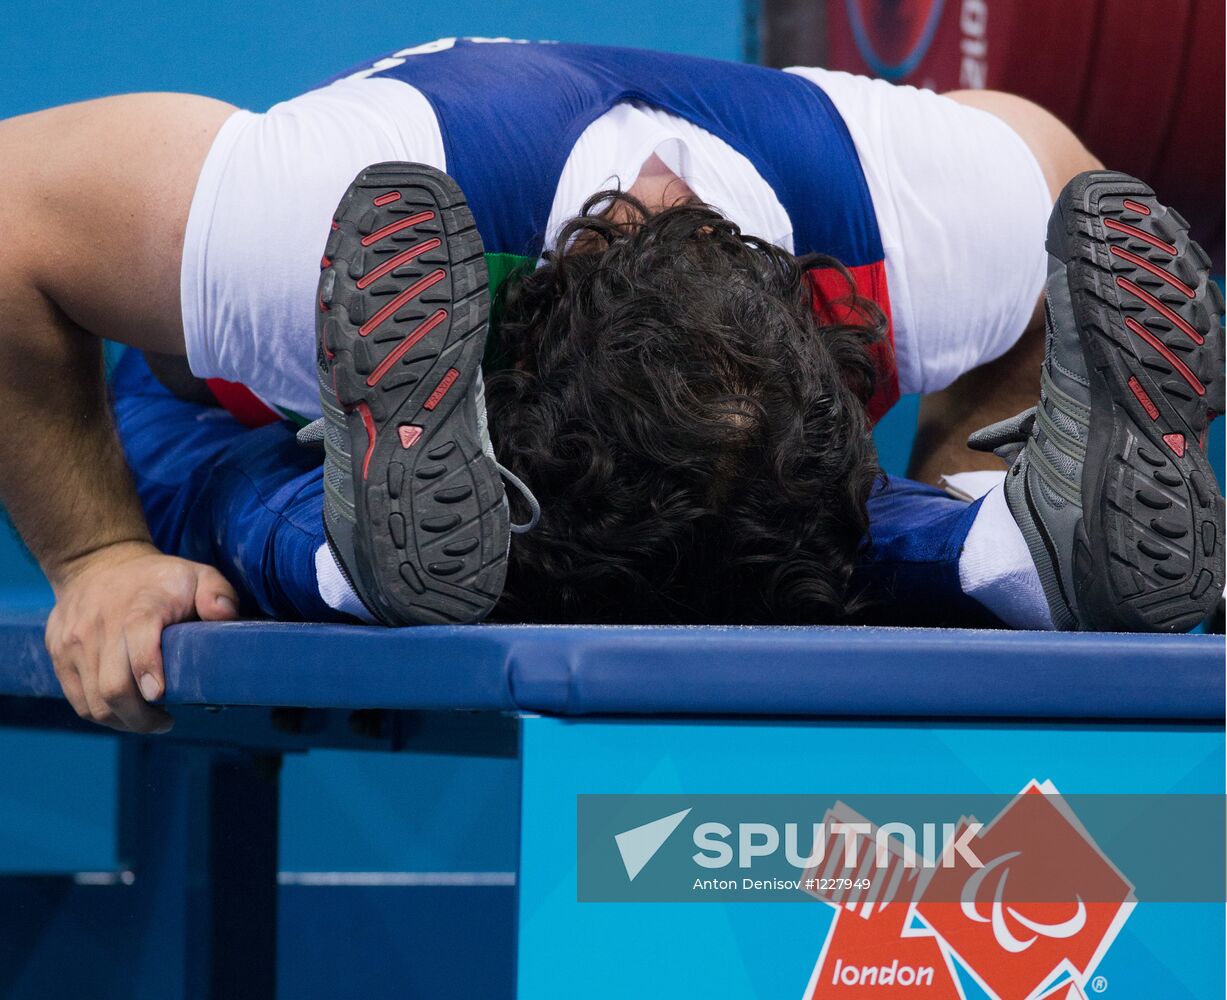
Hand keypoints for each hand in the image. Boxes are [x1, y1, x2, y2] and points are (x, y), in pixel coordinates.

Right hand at [46, 541, 238, 732]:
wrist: (95, 563)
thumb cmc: (158, 579)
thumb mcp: (195, 574)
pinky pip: (78, 700)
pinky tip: (124, 712)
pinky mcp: (60, 655)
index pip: (138, 636)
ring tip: (147, 719)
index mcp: (142, 604)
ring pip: (94, 702)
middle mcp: (102, 624)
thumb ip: (217, 592)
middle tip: (165, 722)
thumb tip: (226, 616)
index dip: (148, 669)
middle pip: (113, 685)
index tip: (161, 696)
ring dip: (123, 721)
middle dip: (141, 717)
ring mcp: (76, 642)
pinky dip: (102, 714)